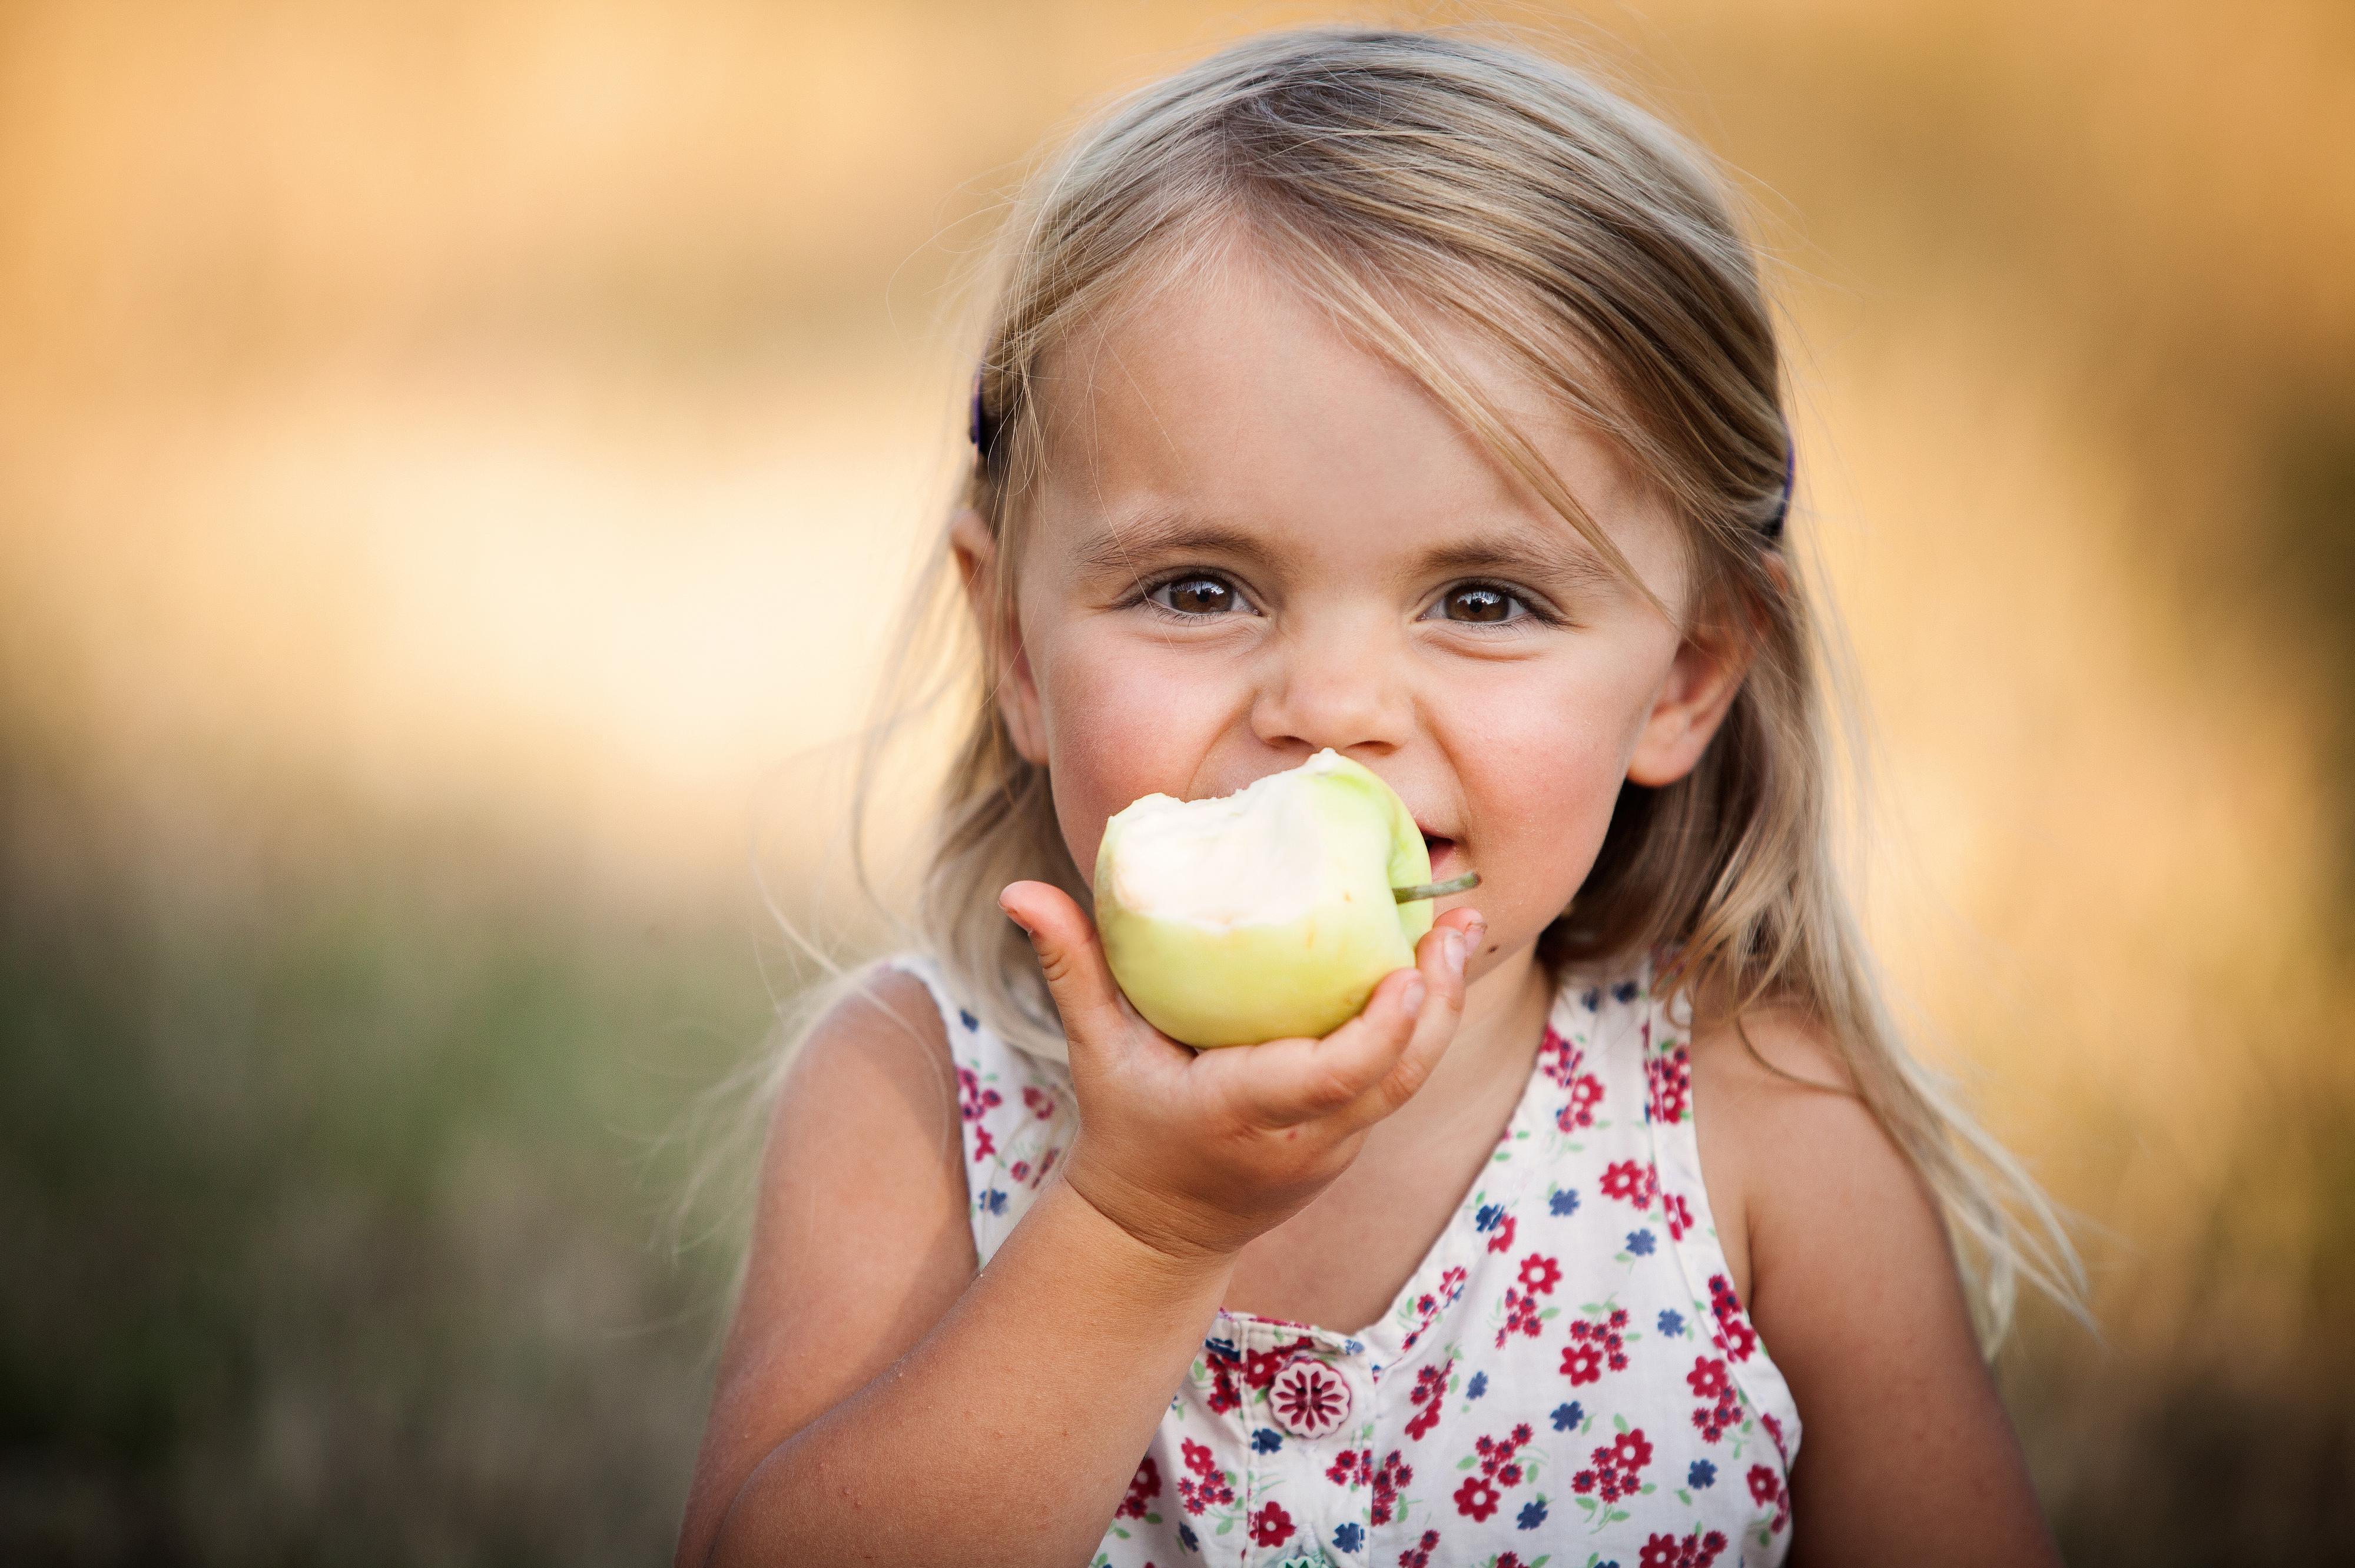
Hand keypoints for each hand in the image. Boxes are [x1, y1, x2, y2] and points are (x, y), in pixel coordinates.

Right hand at [997, 881, 1483, 1264]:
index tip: (1409, 970)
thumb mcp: (1095, 1051)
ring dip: (1444, 1005)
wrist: (1156, 1229)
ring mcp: (1334, 1144)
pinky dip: (1425, 1024)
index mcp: (1243, 1112)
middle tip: (1457, 923)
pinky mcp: (1351, 1137)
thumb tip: (1016, 891)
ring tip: (1462, 928)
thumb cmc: (1125, 1126)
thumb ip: (1070, 968)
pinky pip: (1400, 1080)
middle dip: (1436, 1000)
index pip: (1329, 1077)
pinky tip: (1437, 962)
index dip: (1381, 1029)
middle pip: (1394, 1075)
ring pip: (1410, 1079)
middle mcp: (1302, 1136)